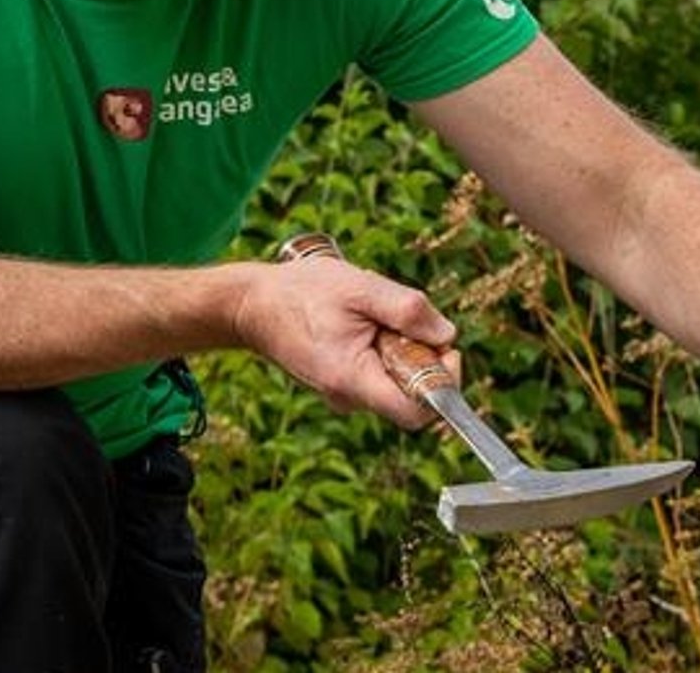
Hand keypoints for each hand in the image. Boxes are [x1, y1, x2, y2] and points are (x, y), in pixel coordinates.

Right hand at [230, 255, 459, 428]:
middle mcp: (349, 398)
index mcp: (354, 380)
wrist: (252, 305)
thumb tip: (447, 335)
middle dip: (421, 355)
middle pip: (413, 394)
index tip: (444, 349)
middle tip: (399, 319)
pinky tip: (360, 323)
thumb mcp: (361, 287)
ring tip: (370, 316)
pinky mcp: (342, 384)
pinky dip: (383, 348)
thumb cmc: (302, 292)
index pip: (417, 412)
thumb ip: (407, 310)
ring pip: (397, 380)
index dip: (444, 384)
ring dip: (400, 347)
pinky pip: (380, 372)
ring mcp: (344, 394)